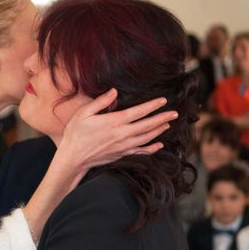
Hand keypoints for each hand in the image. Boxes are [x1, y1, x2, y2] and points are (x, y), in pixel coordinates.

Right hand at [57, 89, 176, 170]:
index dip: (152, 106)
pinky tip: (159, 145)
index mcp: (114, 122)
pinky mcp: (121, 155)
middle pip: (147, 125)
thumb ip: (100, 102)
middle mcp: (122, 134)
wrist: (73, 157)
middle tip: (175, 113)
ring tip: (168, 124)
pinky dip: (151, 148)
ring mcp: (123, 146)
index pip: (138, 112)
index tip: (163, 100)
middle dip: (162, 118)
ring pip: (146, 138)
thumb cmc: (76, 134)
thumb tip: (114, 91)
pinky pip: (141, 151)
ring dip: (159, 130)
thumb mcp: (84, 113)